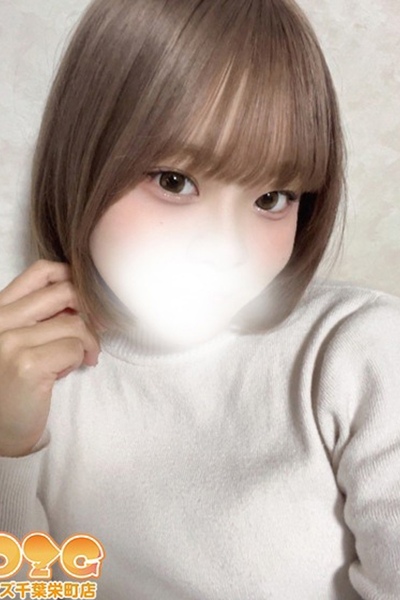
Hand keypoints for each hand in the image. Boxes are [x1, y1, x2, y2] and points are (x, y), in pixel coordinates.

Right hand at [0, 259, 102, 456]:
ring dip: (87, 343)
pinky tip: (65, 374)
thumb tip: (85, 300)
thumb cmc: (14, 384)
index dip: (72, 279)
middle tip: (92, 333)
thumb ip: (41, 317)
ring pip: (75, 323)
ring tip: (79, 359)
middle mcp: (0, 320)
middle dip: (89, 312)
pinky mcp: (26, 365)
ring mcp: (10, 341)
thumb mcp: (20, 340)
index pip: (42, 271)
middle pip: (66, 291)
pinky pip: (73, 349)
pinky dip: (79, 360)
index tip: (85, 302)